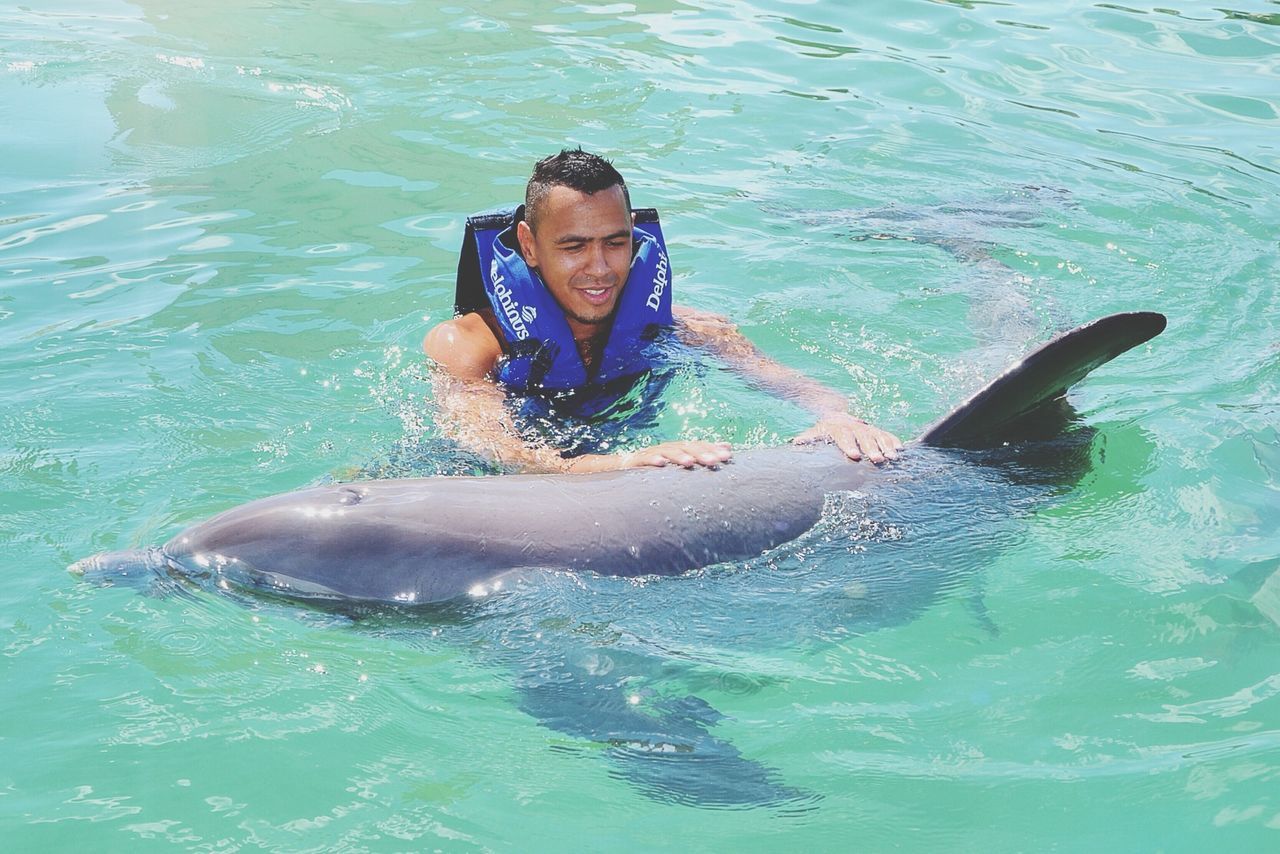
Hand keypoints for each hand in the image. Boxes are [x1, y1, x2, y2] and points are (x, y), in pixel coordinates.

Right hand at [567, 441, 733, 472]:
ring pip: (665, 451)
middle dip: (702, 452)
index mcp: (674, 452)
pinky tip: (660, 465)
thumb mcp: (671, 472)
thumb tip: (724, 453)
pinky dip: (651, 461)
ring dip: (678, 456)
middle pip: (685, 446)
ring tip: (690, 463)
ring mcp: (647, 456)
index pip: (696, 446)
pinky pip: (641, 461)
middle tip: (717, 461)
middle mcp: (662, 451)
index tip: (729, 456)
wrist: (608, 472)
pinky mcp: (630, 464)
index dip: (712, 448)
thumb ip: (694, 464)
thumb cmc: (645, 476)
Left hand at [793, 413, 902, 463]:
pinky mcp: (876, 429)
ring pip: (878, 434)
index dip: (849, 445)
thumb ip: (808, 439)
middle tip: (878, 460)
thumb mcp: (815, 432)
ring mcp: (866, 427)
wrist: (835, 411)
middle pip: (864, 436)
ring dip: (886, 446)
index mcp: (838, 427)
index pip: (843, 436)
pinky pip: (887, 434)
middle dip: (872, 448)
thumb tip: (796, 442)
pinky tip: (901, 450)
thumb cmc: (824, 430)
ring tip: (893, 458)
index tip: (855, 456)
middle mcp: (854, 426)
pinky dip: (894, 441)